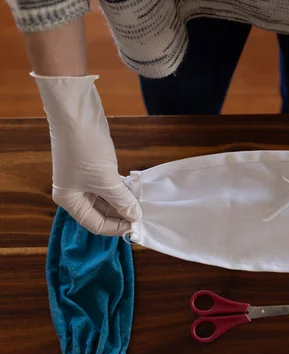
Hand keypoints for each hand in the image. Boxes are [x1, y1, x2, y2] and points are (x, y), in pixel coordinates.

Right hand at [33, 73, 140, 235]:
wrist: (76, 114)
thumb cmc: (86, 149)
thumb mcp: (106, 180)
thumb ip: (122, 201)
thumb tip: (135, 217)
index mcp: (69, 200)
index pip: (95, 224)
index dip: (116, 227)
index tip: (136, 225)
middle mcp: (73, 192)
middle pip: (101, 212)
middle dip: (121, 214)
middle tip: (143, 213)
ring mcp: (83, 179)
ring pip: (106, 198)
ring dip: (123, 201)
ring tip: (142, 202)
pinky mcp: (92, 167)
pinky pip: (109, 185)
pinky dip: (121, 188)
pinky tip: (135, 189)